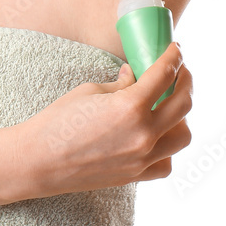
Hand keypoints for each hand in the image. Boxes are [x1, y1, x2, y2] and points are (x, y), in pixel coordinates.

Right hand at [12, 41, 192, 198]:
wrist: (39, 160)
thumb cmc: (58, 121)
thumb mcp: (90, 91)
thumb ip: (120, 84)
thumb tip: (135, 75)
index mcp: (130, 107)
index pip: (165, 74)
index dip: (174, 57)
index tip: (176, 49)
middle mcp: (143, 134)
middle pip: (183, 103)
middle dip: (185, 81)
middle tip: (179, 71)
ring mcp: (142, 158)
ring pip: (183, 136)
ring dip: (182, 117)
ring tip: (170, 105)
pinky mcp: (136, 176)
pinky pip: (166, 162)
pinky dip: (167, 148)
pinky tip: (156, 136)